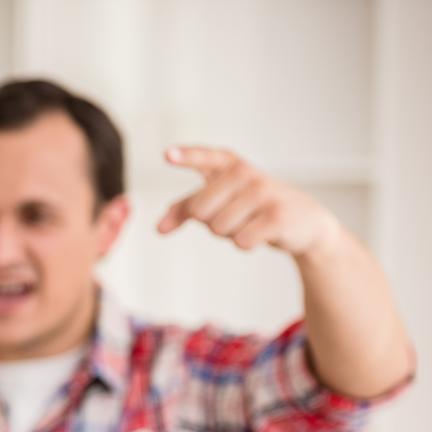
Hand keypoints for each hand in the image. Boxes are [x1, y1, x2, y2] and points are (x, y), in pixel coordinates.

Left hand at [156, 146, 342, 259]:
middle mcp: (245, 174)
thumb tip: (158, 229)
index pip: (206, 158)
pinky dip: (245, 244)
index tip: (166, 155)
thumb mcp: (220, 202)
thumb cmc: (253, 209)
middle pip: (200, 210)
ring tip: (251, 223)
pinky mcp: (277, 216)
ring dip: (230, 234)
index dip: (187, 157)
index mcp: (230, 166)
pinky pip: (240, 241)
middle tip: (236, 216)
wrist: (304, 223)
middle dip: (211, 223)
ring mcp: (263, 193)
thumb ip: (185, 209)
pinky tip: (262, 234)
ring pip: (218, 227)